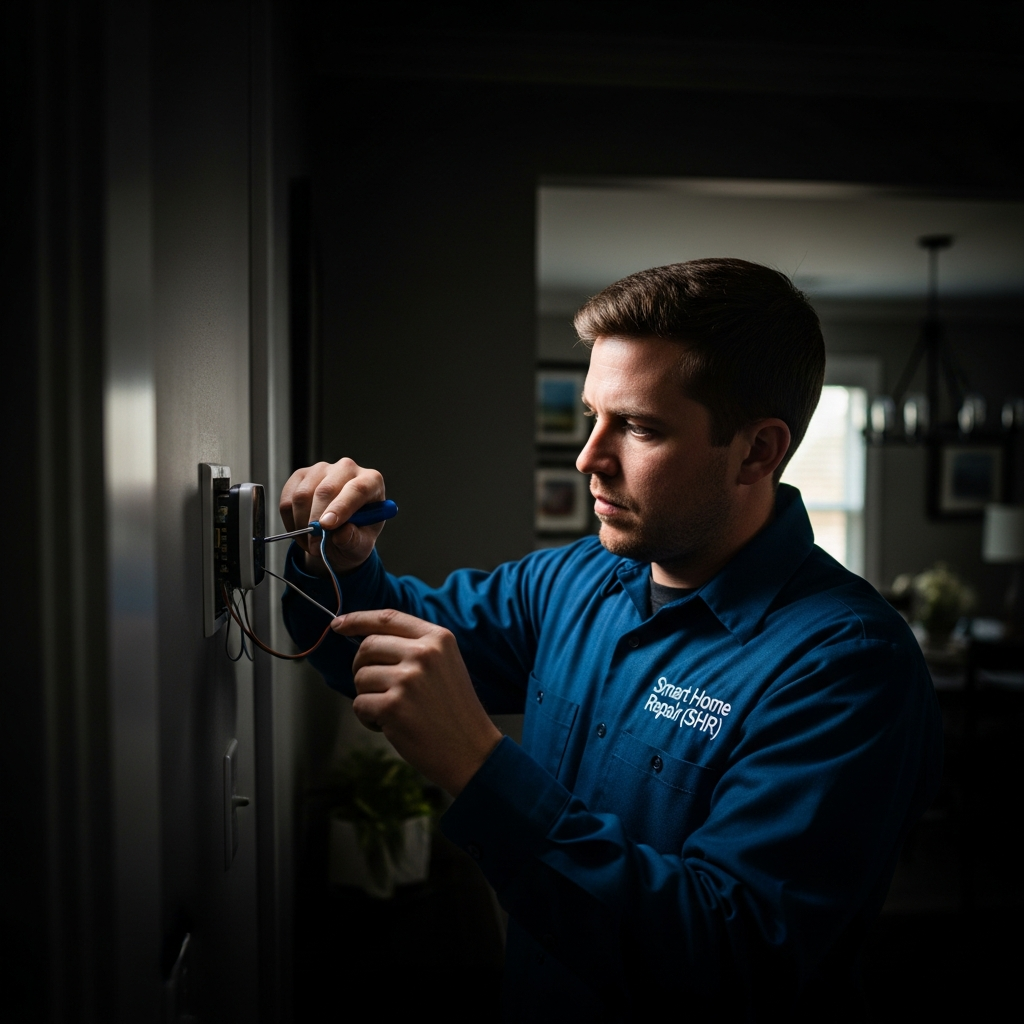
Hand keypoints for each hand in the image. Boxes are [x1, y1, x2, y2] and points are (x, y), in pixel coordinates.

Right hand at [279, 458, 385, 575]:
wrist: (339, 534)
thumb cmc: (356, 535)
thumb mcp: (361, 545)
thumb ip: (354, 541)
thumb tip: (341, 534)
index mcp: (372, 481)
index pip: (357, 489)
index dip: (341, 507)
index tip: (327, 526)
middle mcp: (347, 469)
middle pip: (325, 491)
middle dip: (316, 522)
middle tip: (315, 546)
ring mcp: (322, 469)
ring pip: (302, 496)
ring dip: (302, 525)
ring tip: (310, 542)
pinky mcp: (301, 475)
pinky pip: (287, 500)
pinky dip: (290, 522)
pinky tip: (301, 532)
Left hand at [333, 609, 502, 796]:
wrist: (472, 750)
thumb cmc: (454, 711)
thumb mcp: (445, 665)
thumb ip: (413, 647)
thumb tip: (366, 642)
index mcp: (438, 639)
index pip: (388, 618)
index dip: (358, 619)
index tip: (339, 624)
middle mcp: (423, 654)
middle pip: (368, 646)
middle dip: (363, 667)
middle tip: (378, 687)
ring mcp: (408, 679)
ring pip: (360, 677)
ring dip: (368, 696)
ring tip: (394, 710)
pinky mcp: (393, 706)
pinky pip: (359, 704)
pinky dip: (368, 718)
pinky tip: (392, 725)